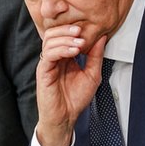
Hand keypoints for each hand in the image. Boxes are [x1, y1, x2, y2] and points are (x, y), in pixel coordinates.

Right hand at [35, 25, 105, 145]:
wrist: (66, 117)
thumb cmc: (75, 99)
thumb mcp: (92, 75)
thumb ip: (96, 56)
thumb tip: (102, 37)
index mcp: (64, 56)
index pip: (63, 34)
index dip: (73, 28)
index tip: (88, 28)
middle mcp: (54, 57)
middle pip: (53, 33)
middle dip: (67, 29)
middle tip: (81, 31)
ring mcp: (47, 63)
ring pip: (49, 40)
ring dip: (65, 39)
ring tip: (79, 43)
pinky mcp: (43, 71)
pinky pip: (48, 55)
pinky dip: (61, 50)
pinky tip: (73, 52)